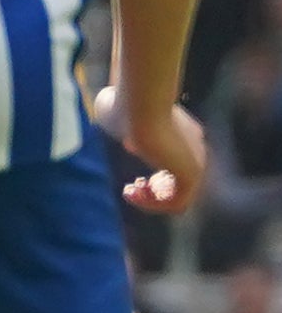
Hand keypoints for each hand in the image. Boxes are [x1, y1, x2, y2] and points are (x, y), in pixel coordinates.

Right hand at [108, 84, 210, 215]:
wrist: (141, 108)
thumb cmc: (125, 107)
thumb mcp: (118, 116)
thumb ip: (122, 126)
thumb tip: (115, 128)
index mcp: (184, 133)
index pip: (177, 163)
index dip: (155, 176)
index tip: (133, 176)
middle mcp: (195, 148)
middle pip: (180, 181)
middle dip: (154, 189)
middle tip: (132, 185)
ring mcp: (196, 162)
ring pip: (179, 196)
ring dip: (152, 200)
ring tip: (130, 192)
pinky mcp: (192, 174)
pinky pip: (178, 203)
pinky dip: (154, 204)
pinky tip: (134, 196)